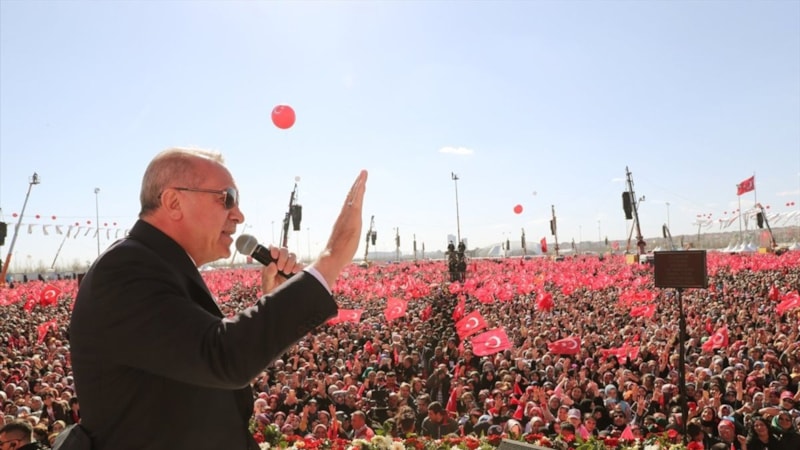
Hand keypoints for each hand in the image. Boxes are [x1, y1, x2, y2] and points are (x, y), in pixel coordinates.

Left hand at [261, 246, 302, 292]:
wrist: (281, 301)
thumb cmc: (271, 291)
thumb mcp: (267, 283)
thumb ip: (268, 274)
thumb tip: (272, 265)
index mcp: (272, 262)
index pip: (273, 249)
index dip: (274, 249)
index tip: (274, 255)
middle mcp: (281, 261)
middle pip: (284, 250)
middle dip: (283, 257)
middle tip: (280, 267)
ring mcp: (290, 265)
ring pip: (293, 255)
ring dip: (290, 262)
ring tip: (286, 272)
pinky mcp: (298, 270)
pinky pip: (300, 264)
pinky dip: (298, 266)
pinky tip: (294, 272)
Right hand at [309, 170, 367, 286]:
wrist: (332, 257)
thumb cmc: (336, 256)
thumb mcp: (341, 246)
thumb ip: (342, 243)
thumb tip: (337, 250)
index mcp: (342, 221)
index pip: (348, 204)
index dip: (353, 195)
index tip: (357, 186)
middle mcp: (344, 215)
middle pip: (351, 196)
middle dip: (356, 184)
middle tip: (362, 174)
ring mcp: (348, 215)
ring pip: (354, 195)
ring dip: (359, 183)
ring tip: (364, 173)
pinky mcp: (353, 217)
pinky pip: (357, 200)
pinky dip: (360, 190)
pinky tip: (363, 182)